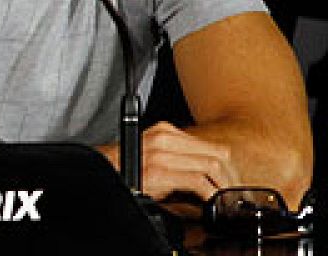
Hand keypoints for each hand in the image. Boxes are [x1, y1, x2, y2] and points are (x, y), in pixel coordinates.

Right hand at [111, 121, 236, 202]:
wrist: (102, 173)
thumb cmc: (127, 169)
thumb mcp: (156, 157)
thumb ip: (181, 160)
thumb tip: (210, 180)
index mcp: (166, 131)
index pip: (213, 147)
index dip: (229, 169)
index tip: (232, 185)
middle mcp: (165, 137)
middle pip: (218, 154)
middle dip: (231, 179)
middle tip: (232, 196)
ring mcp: (161, 153)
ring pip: (212, 166)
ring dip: (223, 188)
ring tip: (223, 201)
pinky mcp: (158, 171)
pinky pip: (197, 181)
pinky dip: (210, 195)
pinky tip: (209, 204)